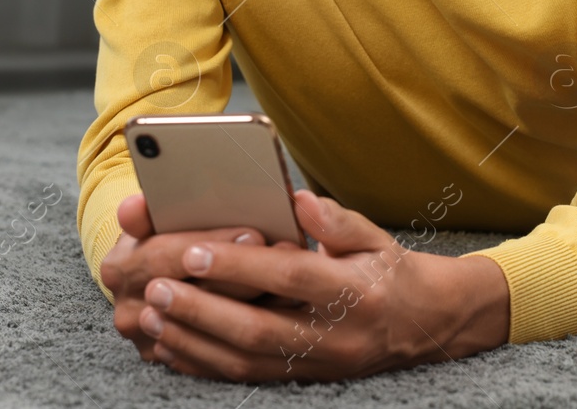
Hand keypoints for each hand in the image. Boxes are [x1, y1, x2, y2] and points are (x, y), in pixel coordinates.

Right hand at [101, 193, 305, 363]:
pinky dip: (253, 331)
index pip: (166, 254)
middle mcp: (130, 310)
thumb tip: (135, 203)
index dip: (211, 243)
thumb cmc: (162, 235)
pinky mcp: (178, 360)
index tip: (253, 233)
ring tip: (294, 282)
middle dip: (241, 274)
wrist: (152, 276)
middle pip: (193, 293)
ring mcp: (153, 340)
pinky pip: (218, 354)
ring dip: (255, 304)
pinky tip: (284, 311)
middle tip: (285, 257)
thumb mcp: (151, 214)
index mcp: (120, 266)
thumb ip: (144, 210)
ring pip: (210, 329)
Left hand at [130, 189, 510, 382]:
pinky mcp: (302, 378)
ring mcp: (317, 364)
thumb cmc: (388, 271)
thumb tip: (298, 198)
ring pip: (245, 362)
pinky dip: (203, 365)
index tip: (194, 252)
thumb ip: (336, 220)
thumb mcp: (374, 236)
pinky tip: (170, 346)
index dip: (241, 268)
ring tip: (152, 316)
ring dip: (194, 340)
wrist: (424, 325)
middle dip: (202, 310)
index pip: (290, 278)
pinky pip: (245, 378)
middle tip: (156, 288)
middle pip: (259, 330)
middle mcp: (335, 335)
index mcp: (355, 291)